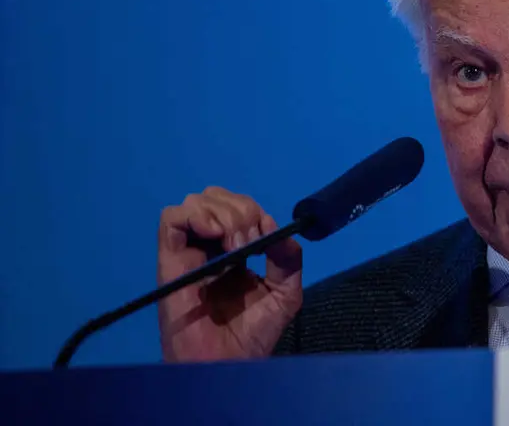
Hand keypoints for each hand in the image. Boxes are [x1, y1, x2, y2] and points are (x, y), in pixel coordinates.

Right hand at [157, 186, 302, 361]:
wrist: (228, 363)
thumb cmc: (253, 335)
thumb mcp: (286, 292)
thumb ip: (288, 258)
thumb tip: (275, 226)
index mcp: (235, 249)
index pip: (239, 205)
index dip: (254, 212)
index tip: (265, 237)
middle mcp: (210, 246)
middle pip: (218, 197)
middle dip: (241, 210)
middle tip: (249, 244)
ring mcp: (189, 251)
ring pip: (197, 202)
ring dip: (222, 213)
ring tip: (233, 244)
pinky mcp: (170, 260)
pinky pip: (171, 218)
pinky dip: (194, 215)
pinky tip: (214, 234)